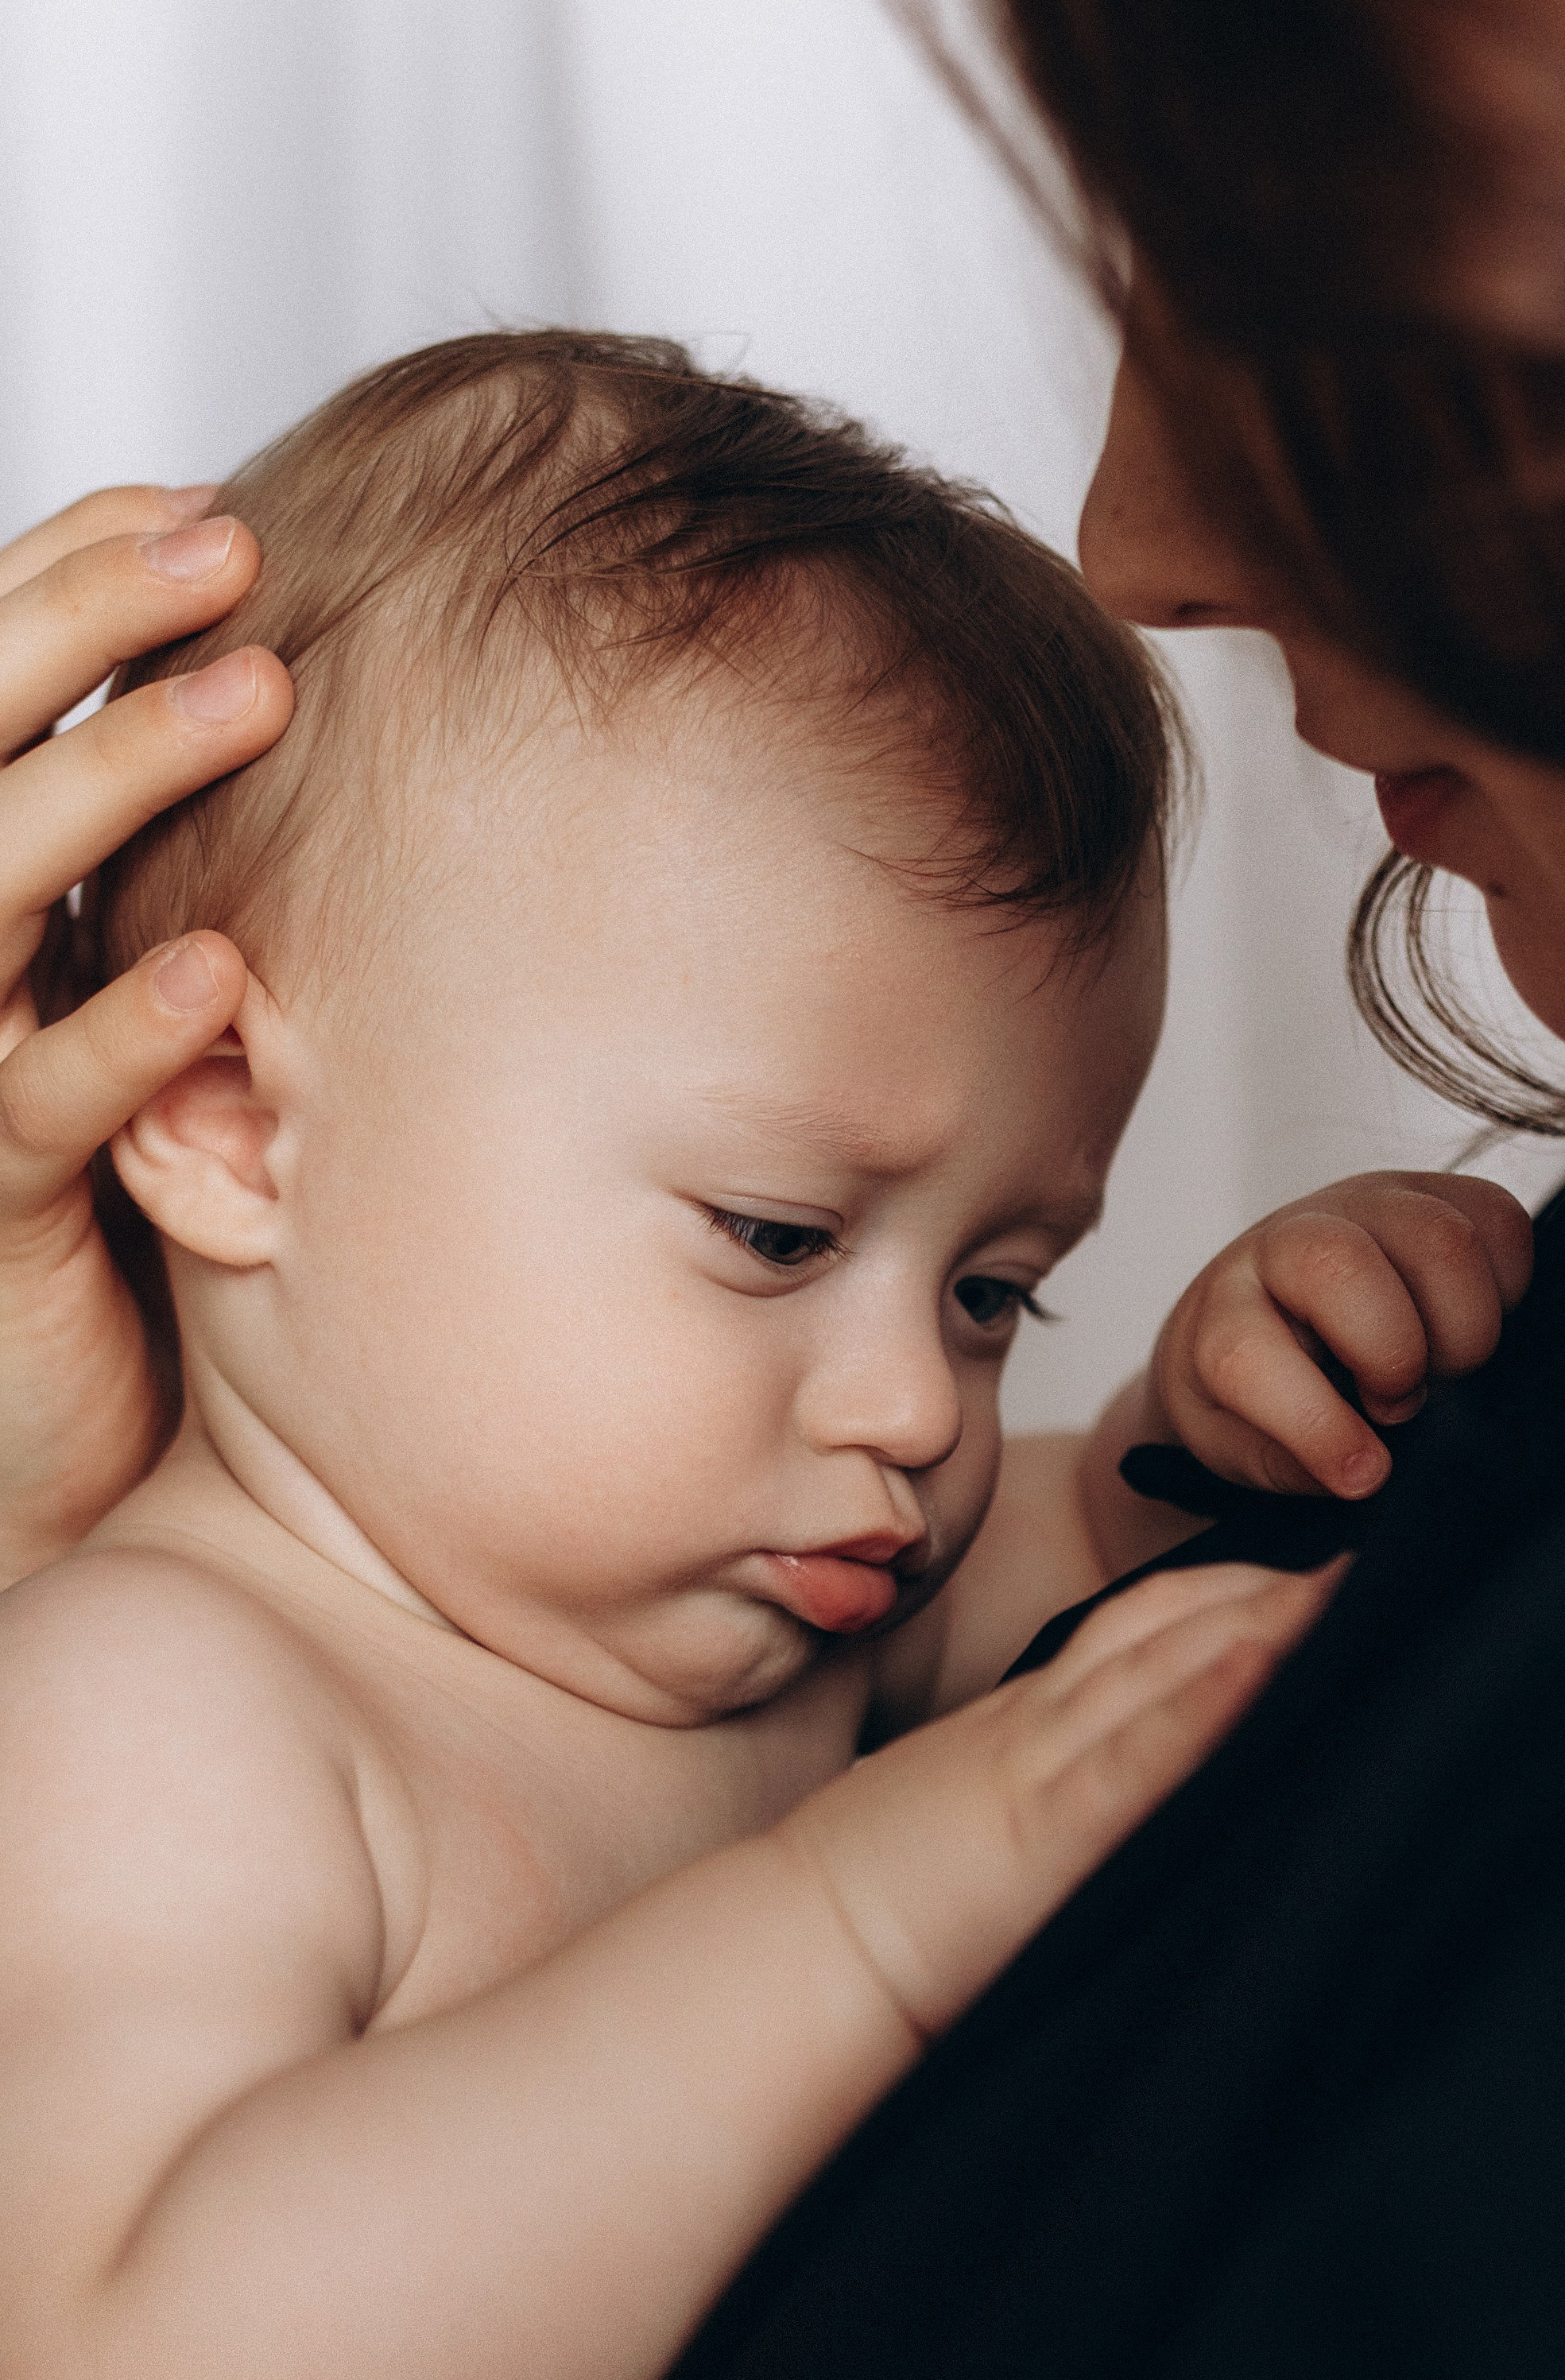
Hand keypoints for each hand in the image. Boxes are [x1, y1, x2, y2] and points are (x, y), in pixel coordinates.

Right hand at [0, 489, 292, 1583]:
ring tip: (254, 694)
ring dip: (115, 783)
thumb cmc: (121, 1206)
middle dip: (75, 627)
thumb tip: (271, 706)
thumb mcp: (122, 1005)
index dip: (61, 581)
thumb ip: (143, 879)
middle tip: (226, 544)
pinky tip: (216, 970)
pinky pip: (37, 1107)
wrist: (71, 1432)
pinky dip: (119, 1036)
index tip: (198, 505)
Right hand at [776, 1558, 1334, 2034]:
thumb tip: (1083, 1815)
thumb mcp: (957, 1828)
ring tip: (1351, 1590)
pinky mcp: (1041, 1831)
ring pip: (1164, 1664)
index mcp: (1016, 1729)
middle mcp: (1035, 1727)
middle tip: (1366, 1562)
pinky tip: (1267, 1663)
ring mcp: (1036, 1768)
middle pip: (1165, 1624)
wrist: (792, 1951)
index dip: (1216, 1595)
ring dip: (1261, 1621)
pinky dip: (1204, 1702)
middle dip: (1264, 1588)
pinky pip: (1136, 1753)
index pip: (1131, 1630)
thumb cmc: (865, 1905)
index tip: (1296, 1581)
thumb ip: (1027, 1805)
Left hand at [1150, 1171, 1533, 1499]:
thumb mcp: (1237, 1442)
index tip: (1360, 1474)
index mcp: (1223, 1308)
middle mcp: (1290, 1239)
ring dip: (1462, 1328)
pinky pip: (1500, 1220)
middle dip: (1392, 1356)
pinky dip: (1506, 1288)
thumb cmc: (1248, 1387)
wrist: (1266, 1309)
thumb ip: (1288, 1463)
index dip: (1314, 1424)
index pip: (1247, 1353)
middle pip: (1341, 1266)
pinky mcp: (1435, 1192)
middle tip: (1396, 1404)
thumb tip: (1365, 1467)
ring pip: (1442, 1239)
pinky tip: (1464, 1323)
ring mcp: (1367, 1204)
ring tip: (1439, 1366)